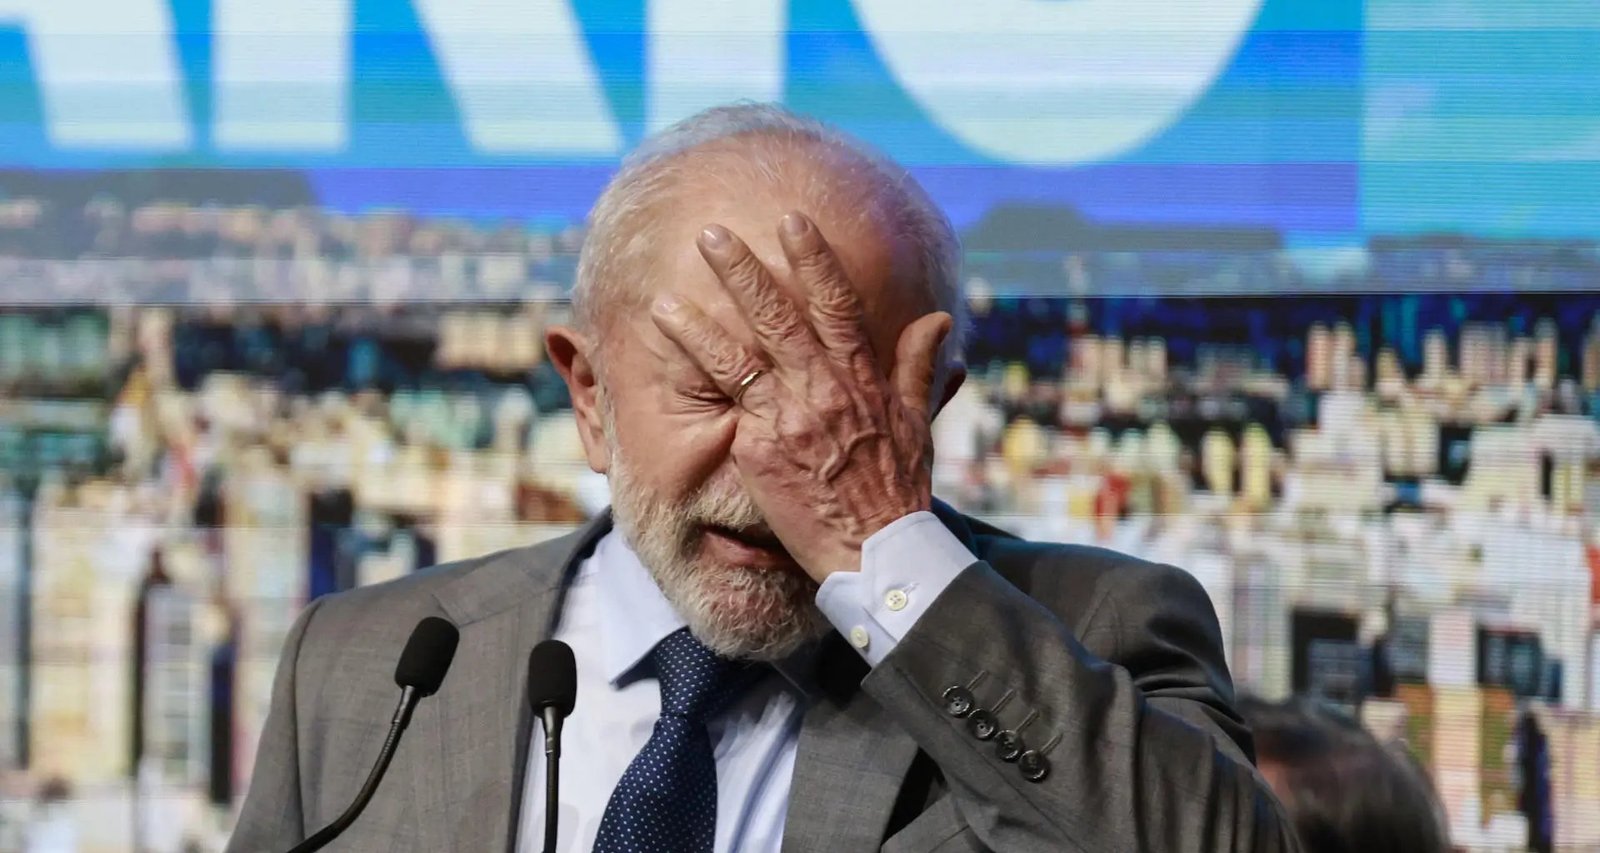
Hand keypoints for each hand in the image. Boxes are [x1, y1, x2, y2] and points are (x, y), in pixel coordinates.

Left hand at [652, 212, 951, 581]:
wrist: (877, 552)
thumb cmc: (898, 492)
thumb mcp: (917, 424)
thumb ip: (919, 367)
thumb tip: (936, 319)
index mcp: (864, 379)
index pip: (838, 305)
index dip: (815, 259)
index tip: (794, 222)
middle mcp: (825, 388)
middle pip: (779, 314)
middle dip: (745, 269)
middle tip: (711, 233)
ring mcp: (791, 415)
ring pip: (741, 350)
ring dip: (704, 313)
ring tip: (668, 291)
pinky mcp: (761, 446)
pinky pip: (723, 395)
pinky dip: (696, 357)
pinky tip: (668, 332)